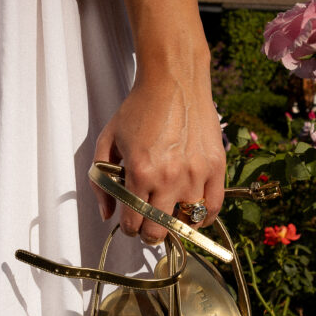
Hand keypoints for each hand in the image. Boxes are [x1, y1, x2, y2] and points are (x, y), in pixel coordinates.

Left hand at [91, 56, 225, 243]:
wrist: (174, 81)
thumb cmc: (139, 108)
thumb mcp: (107, 140)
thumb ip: (100, 180)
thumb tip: (106, 214)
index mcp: (140, 172)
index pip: (133, 223)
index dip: (128, 229)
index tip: (130, 224)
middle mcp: (169, 177)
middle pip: (159, 231)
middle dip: (149, 233)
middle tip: (148, 226)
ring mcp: (195, 174)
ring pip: (187, 223)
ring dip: (176, 226)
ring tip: (171, 217)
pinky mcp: (215, 168)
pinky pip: (213, 208)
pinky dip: (203, 219)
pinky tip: (194, 216)